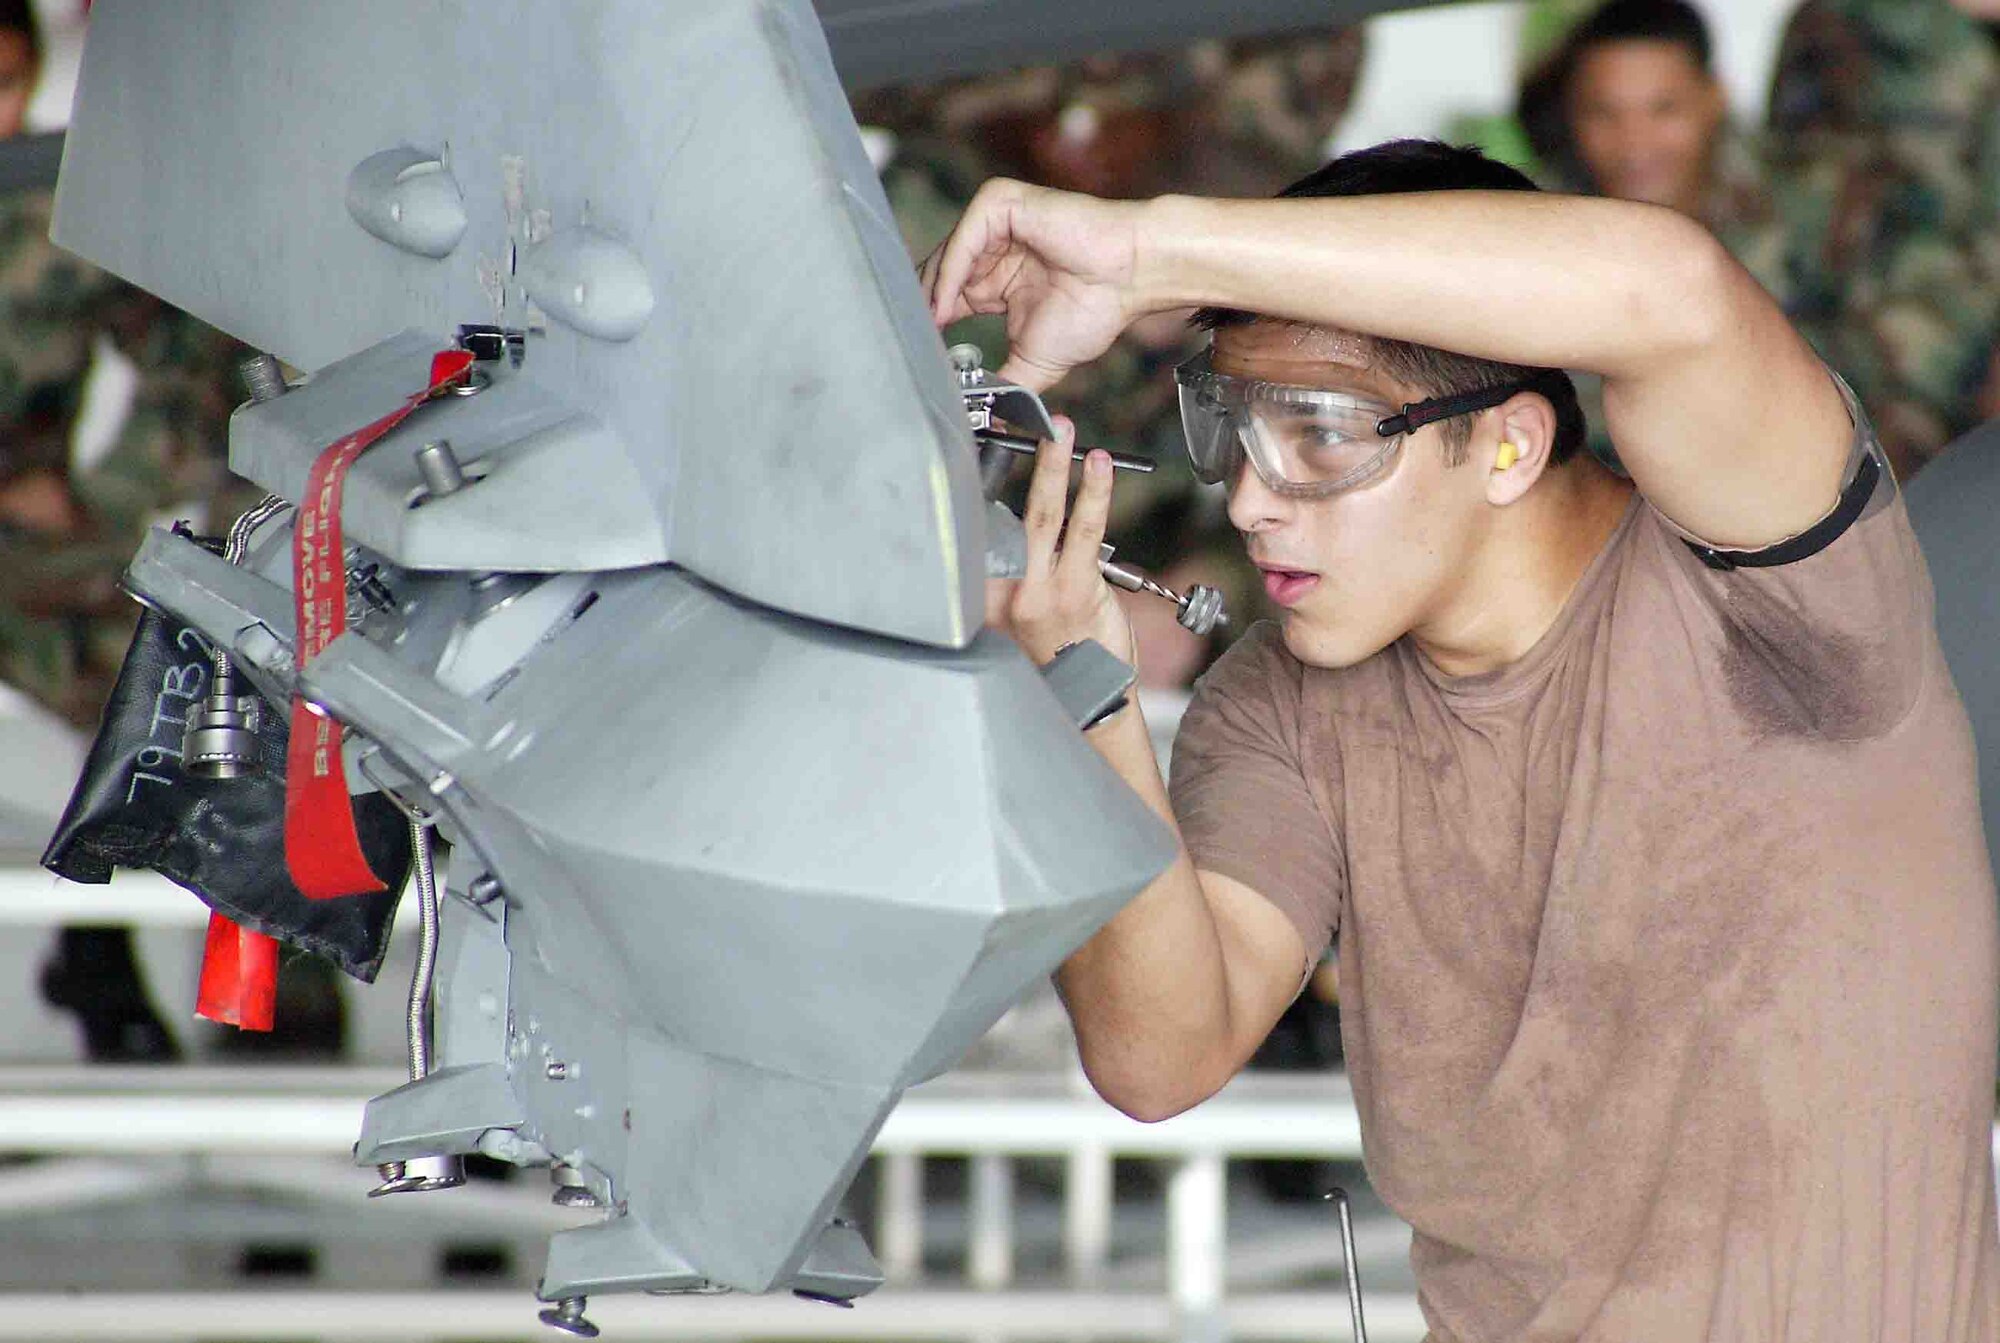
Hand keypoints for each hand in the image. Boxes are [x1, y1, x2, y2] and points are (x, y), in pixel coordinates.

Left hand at [920, 178, 1148, 391]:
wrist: (1128, 277)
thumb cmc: (1095, 308)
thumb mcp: (1033, 361)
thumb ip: (1003, 384)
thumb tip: (983, 417)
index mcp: (996, 282)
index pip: (946, 298)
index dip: (929, 325)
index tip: (917, 354)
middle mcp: (993, 251)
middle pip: (937, 275)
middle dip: (923, 309)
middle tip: (910, 342)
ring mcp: (996, 225)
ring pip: (946, 257)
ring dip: (932, 295)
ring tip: (928, 328)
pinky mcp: (1001, 204)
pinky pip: (964, 240)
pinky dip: (950, 273)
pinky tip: (945, 304)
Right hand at [984, 416, 1135, 666]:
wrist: (1093, 701)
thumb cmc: (1063, 654)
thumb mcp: (1026, 614)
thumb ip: (1023, 571)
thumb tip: (1031, 523)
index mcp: (988, 595)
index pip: (985, 529)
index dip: (991, 485)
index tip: (999, 445)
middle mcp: (1007, 592)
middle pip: (1010, 514)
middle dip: (1027, 464)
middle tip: (1038, 424)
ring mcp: (1039, 591)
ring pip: (1044, 517)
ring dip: (1055, 467)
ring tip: (1064, 432)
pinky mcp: (1074, 590)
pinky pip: (1082, 531)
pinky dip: (1093, 494)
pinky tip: (1096, 468)